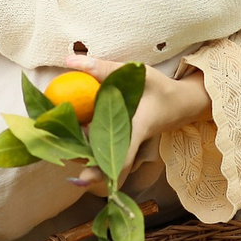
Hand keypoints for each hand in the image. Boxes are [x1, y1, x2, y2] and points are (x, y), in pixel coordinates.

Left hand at [55, 55, 210, 194]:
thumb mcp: (137, 73)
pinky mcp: (122, 143)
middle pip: (106, 166)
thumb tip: (69, 61)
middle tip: (62, 164)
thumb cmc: (160, 88)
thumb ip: (104, 67)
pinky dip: (87, 147)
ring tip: (61, 148)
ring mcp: (126, 145)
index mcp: (137, 129)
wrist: (179, 104)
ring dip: (83, 157)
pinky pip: (104, 150)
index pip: (121, 156)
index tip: (82, 179)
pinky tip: (71, 136)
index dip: (102, 170)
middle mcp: (130, 142)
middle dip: (85, 169)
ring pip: (103, 159)